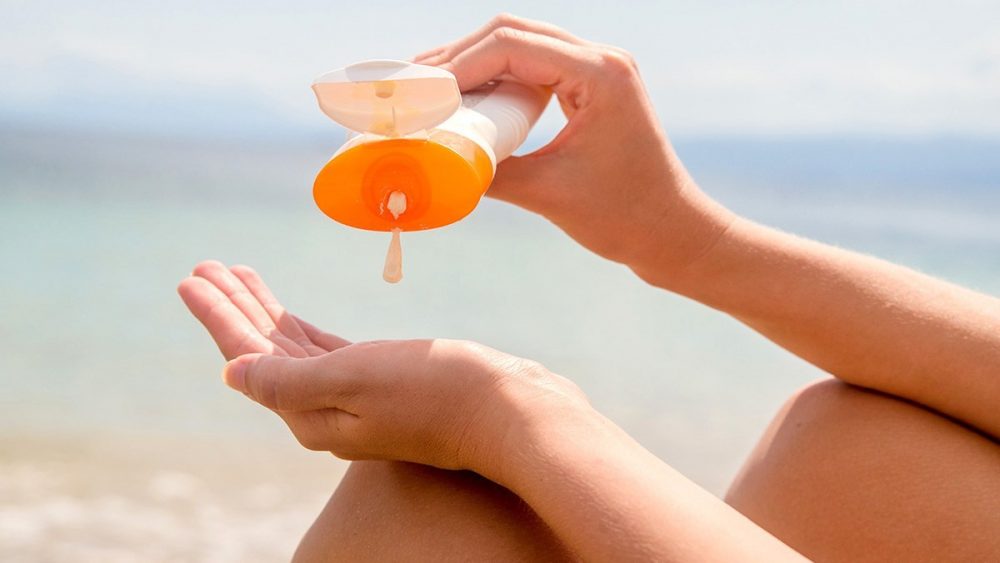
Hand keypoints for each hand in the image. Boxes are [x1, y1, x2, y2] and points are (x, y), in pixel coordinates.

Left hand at [177, 260, 589, 480]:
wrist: (509, 411)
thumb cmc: (436, 391)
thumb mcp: (355, 380)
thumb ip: (290, 378)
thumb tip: (233, 373)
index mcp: (311, 413)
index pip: (248, 358)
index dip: (218, 315)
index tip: (191, 278)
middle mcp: (325, 412)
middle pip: (264, 351)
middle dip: (234, 307)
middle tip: (205, 266)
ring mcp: (354, 399)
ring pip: (293, 348)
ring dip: (264, 310)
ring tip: (237, 274)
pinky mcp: (381, 385)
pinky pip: (324, 352)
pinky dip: (300, 328)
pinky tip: (287, 314)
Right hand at [414, 14, 733, 278]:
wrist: (673, 234)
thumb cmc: (624, 218)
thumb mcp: (547, 195)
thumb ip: (489, 172)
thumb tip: (435, 160)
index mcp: (600, 74)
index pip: (511, 45)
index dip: (458, 65)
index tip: (421, 94)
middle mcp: (602, 60)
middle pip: (512, 32)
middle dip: (458, 56)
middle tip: (415, 85)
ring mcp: (600, 70)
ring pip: (522, 44)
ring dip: (476, 63)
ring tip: (431, 89)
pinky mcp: (594, 88)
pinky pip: (536, 67)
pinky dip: (498, 77)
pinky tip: (469, 99)